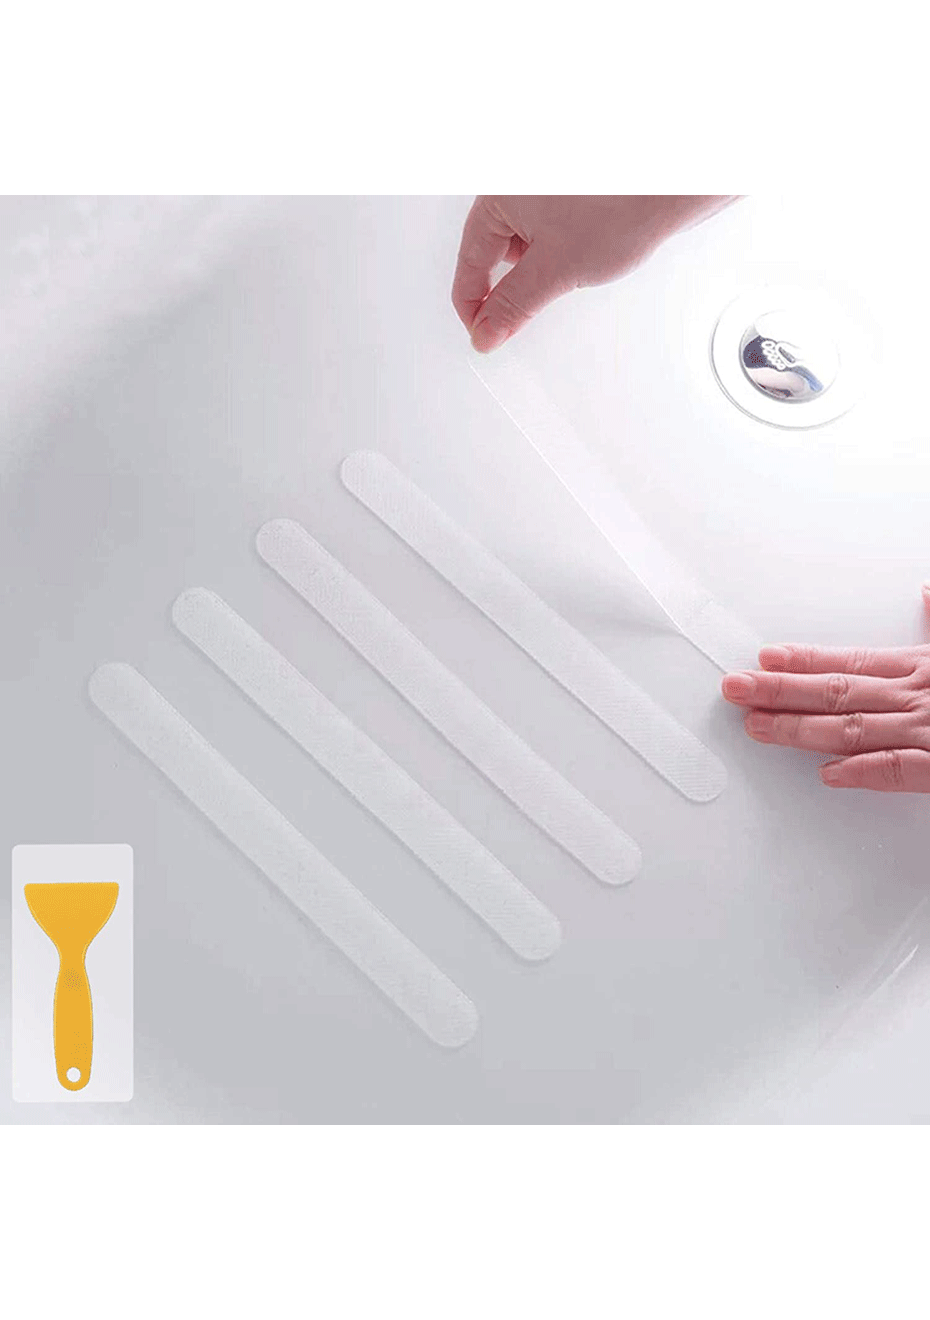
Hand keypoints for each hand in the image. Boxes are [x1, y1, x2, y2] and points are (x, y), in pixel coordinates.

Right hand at [451, 195, 737, 352]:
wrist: (674, 183)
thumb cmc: (621, 207)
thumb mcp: (556, 270)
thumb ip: (513, 306)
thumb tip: (485, 333)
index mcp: (498, 195)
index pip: (469, 263)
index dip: (475, 308)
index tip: (486, 336)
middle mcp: (514, 184)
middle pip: (492, 251)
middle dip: (511, 284)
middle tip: (534, 305)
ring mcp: (540, 187)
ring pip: (522, 242)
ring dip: (537, 267)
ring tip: (572, 266)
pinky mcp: (566, 192)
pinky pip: (545, 229)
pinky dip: (557, 250)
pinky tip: (584, 252)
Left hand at [722, 587, 929, 791]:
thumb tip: (924, 590)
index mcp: (921, 668)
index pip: (850, 662)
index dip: (803, 660)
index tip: (764, 658)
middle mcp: (917, 696)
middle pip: (837, 691)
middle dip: (781, 689)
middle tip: (735, 688)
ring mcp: (928, 731)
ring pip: (853, 728)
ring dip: (801, 728)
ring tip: (757, 726)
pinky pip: (899, 768)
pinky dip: (863, 770)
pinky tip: (827, 773)